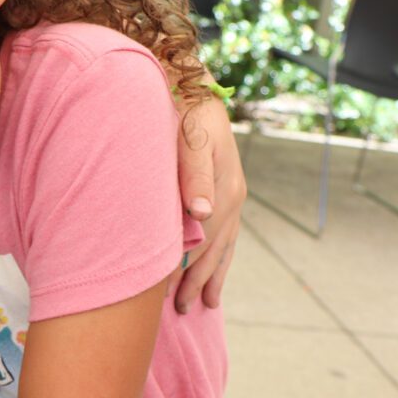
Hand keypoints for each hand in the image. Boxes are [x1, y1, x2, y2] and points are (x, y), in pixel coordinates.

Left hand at [174, 94, 245, 312]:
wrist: (194, 87)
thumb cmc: (185, 113)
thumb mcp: (189, 140)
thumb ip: (194, 176)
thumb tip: (201, 215)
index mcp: (223, 190)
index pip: (204, 242)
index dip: (186, 269)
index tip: (165, 296)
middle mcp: (232, 195)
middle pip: (216, 249)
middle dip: (198, 280)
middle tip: (180, 310)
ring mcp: (232, 193)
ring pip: (224, 244)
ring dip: (212, 274)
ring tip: (202, 303)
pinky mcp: (227, 188)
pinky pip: (227, 232)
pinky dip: (220, 255)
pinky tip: (214, 268)